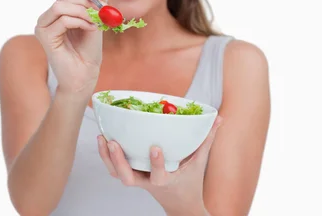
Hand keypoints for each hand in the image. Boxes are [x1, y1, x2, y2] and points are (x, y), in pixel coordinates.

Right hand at [34, 0, 107, 94]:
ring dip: (82, 12)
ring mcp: (43, 26)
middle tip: (100, 12)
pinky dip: (79, 22)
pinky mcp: (44, 37)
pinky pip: (62, 20)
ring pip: (61, 6)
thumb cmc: (89, 50)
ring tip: (94, 23)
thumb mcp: (96, 20)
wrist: (86, 74)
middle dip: (86, 1)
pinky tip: (88, 29)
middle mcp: (48, 17)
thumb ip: (96, 1)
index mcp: (59, 11)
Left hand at [97, 116, 222, 215]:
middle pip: (128, 178)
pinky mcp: (132, 175)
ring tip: (102, 137)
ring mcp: (138, 180)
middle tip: (113, 142)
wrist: (180, 204)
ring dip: (108, 158)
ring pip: (117, 174)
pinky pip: (115, 169)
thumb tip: (219, 118)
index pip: (159, 176)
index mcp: (166, 180)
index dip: (156, 164)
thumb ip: (207, 139)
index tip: (155, 148)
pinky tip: (103, 138)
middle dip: (119, 161)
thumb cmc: (191, 182)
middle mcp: (148, 182)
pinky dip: (107, 157)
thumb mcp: (200, 162)